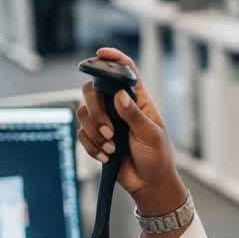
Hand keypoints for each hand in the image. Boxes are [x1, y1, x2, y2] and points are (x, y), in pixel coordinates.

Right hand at [76, 47, 185, 214]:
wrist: (149, 184)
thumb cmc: (157, 157)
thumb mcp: (151, 135)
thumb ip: (134, 115)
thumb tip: (119, 96)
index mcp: (138, 100)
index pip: (125, 72)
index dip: (114, 59)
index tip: (101, 53)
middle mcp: (118, 107)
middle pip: (93, 90)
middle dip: (96, 109)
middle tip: (109, 130)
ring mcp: (106, 121)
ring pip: (83, 113)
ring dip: (94, 131)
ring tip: (111, 146)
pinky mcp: (96, 138)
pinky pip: (81, 134)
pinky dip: (91, 145)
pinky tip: (106, 155)